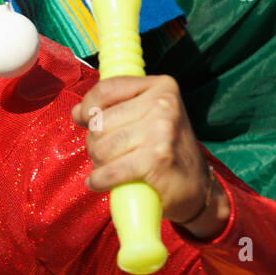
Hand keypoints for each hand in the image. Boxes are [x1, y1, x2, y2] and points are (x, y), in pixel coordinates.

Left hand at [70, 75, 228, 239]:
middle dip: (95, 142)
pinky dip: (100, 180)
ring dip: (99, 163)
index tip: (85, 120)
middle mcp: (163, 105)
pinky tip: (101, 182)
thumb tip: (78, 112)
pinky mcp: (157, 159)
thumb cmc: (165, 149)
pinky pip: (110, 170)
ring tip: (113, 167)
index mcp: (161, 87)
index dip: (87, 107)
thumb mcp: (145, 117)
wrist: (197, 187)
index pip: (106, 89)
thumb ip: (114, 108)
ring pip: (101, 147)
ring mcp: (162, 131)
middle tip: (110, 154)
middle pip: (99, 122)